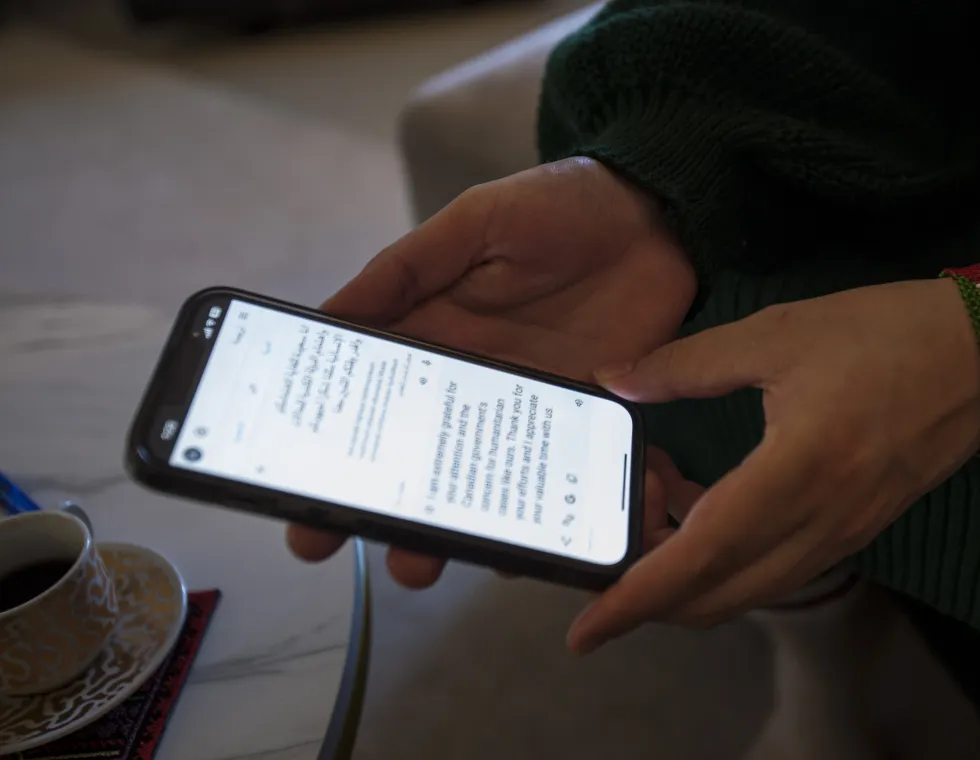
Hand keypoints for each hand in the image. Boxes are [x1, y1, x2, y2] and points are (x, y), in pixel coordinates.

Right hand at [286, 157, 696, 585]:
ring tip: (420, 562)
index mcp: (434, 335)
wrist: (663, 216)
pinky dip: (538, 519)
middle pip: (414, 457)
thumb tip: (326, 315)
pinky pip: (550, 477)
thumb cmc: (562, 205)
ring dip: (448, 529)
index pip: (369, 398)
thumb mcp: (476, 223)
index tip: (286, 486)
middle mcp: (473, 384)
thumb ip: (408, 267)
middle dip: (370, 505)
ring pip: (477, 483)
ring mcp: (528, 410)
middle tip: (326, 540)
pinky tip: (520, 552)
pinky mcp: (582, 422)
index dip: (326, 442)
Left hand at [566, 265, 979, 652]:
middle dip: (652, 592)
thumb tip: (616, 379)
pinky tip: (704, 507)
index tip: (587, 629)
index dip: (638, 597)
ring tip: (657, 508)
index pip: (701, 557)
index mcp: (797, 472)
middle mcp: (820, 524)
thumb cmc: (884, 335)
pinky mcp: (854, 533)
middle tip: (615, 534)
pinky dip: (728, 561)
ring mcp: (842, 536)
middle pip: (718, 596)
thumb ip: (687, 365)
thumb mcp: (777, 334)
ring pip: (747, 590)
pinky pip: (776, 570)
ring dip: (690, 576)